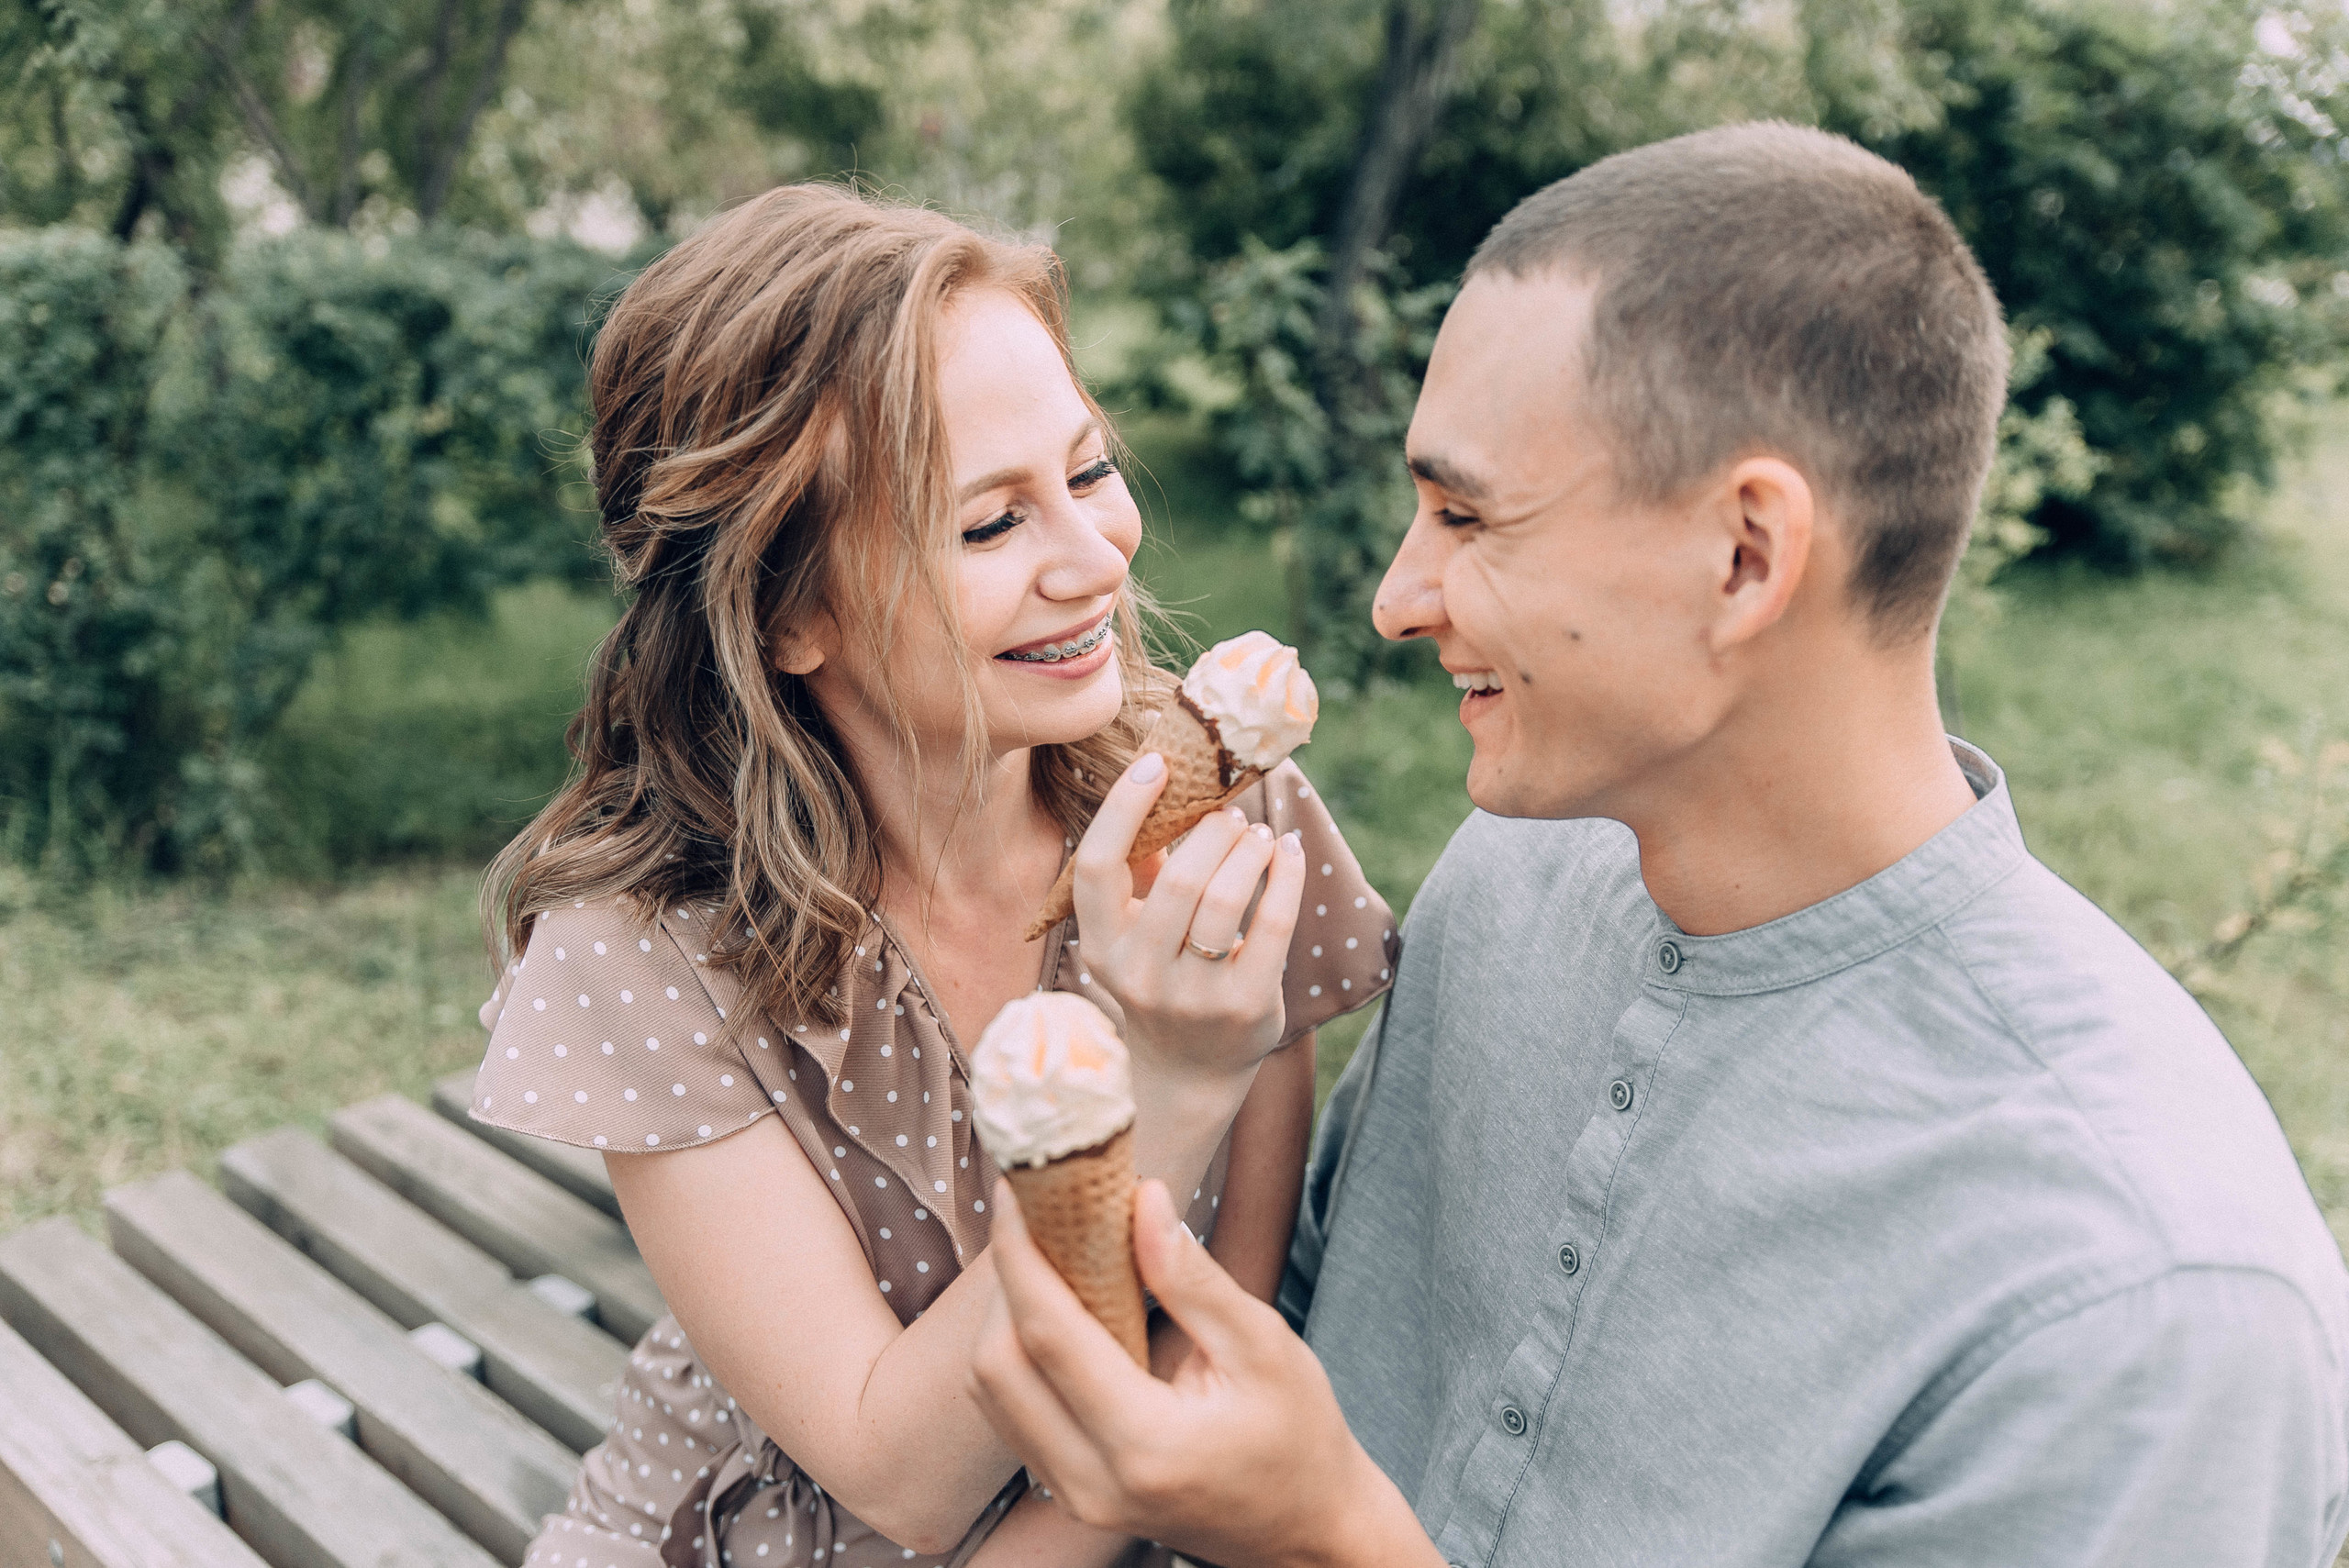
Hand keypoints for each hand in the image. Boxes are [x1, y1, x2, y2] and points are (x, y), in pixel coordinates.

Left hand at [968, 1178, 1440, 1567]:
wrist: (1305, 1530)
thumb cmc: (1298, 1436)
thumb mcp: (1263, 1346)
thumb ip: (1193, 1277)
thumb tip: (1142, 1199)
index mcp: (1146, 1445)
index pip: (1048, 1337)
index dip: (1021, 1256)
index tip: (1019, 1191)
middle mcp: (1093, 1482)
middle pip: (998, 1367)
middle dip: (1003, 1282)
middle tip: (1034, 1216)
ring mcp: (1074, 1497)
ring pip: (992, 1394)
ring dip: (1003, 1316)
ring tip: (1043, 1253)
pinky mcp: (1070, 1493)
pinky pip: (1011, 1415)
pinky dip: (1015, 1353)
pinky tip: (1051, 1306)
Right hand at [1071, 751, 1306, 1077]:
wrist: (1189, 1071)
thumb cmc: (1161, 979)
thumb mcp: (1129, 938)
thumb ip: (1137, 875)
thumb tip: (1162, 786)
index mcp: (1100, 948)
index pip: (1098, 866)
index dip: (1124, 808)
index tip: (1156, 764)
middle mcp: (1139, 976)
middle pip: (1179, 879)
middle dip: (1212, 832)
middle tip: (1230, 814)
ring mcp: (1193, 997)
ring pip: (1226, 899)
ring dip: (1249, 849)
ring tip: (1259, 835)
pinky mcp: (1246, 1006)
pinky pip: (1273, 924)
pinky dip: (1287, 876)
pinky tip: (1288, 852)